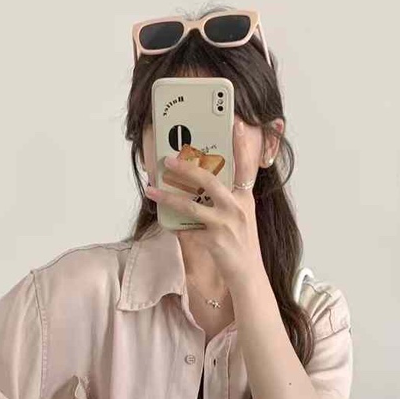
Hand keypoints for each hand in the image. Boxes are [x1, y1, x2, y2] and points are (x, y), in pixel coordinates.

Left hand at [145, 153, 263, 286]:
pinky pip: (186, 229)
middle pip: (209, 180)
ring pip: (190, 205)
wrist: (248, 274)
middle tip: (167, 160)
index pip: (245, 166)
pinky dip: (173, 224)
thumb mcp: (242, 217)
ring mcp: (225, 224)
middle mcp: (237, 207)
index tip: (233, 123)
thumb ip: (227, 200)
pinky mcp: (214, 241)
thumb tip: (202, 186)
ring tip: (151, 190)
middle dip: (185, 168)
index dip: (240, 144)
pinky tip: (162, 219)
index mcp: (245, 198)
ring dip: (167, 197)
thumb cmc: (243, 245)